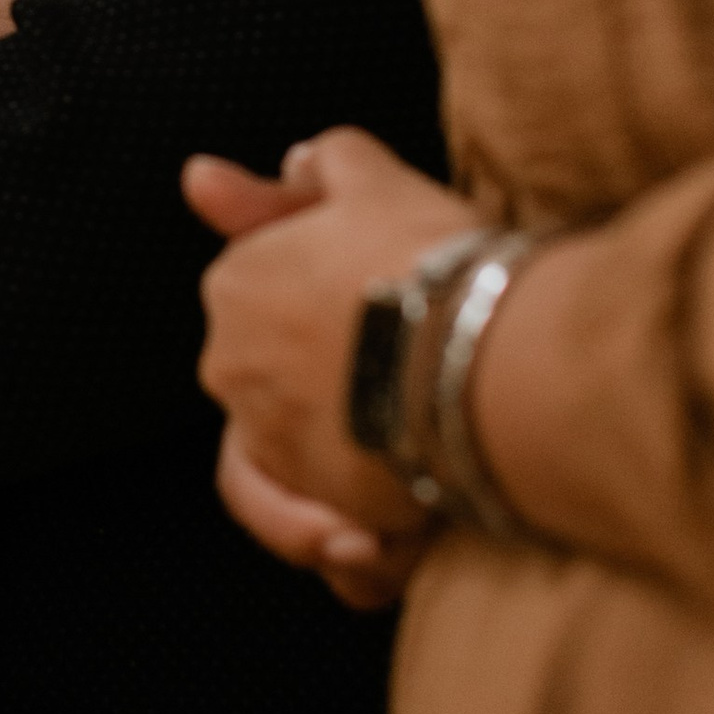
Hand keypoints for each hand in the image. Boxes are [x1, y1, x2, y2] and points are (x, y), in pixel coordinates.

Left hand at [185, 130, 468, 608]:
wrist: (483, 351)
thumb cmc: (432, 258)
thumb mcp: (375, 181)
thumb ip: (324, 167)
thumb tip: (260, 166)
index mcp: (234, 286)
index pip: (264, 297)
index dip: (327, 305)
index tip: (391, 309)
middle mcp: (231, 366)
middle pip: (278, 385)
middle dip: (334, 393)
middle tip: (412, 392)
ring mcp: (268, 439)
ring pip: (292, 469)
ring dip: (338, 479)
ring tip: (399, 487)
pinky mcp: (318, 504)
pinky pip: (320, 535)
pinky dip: (345, 546)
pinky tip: (385, 545)